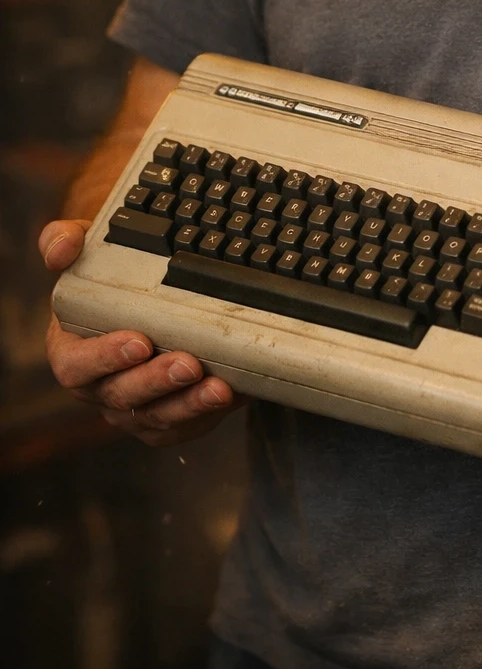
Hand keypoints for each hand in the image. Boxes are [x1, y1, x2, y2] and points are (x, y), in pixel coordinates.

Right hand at [40, 218, 245, 446]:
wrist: (142, 286)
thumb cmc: (109, 271)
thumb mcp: (86, 247)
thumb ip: (65, 241)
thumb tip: (61, 250)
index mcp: (71, 348)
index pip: (75, 365)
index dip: (104, 358)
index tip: (139, 341)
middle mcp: (98, 385)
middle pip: (121, 396)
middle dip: (156, 382)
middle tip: (188, 364)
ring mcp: (130, 407)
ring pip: (156, 418)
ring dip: (187, 405)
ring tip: (219, 388)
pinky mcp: (163, 419)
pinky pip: (182, 427)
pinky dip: (207, 414)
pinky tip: (233, 394)